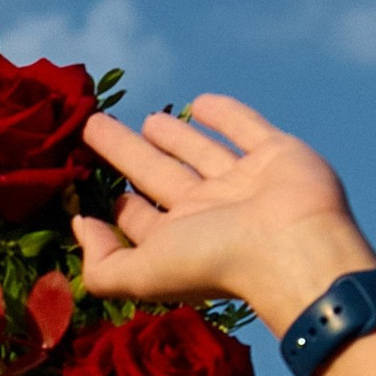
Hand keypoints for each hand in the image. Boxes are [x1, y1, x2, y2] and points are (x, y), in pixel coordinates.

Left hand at [75, 96, 375, 333]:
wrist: (295, 246)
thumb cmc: (217, 263)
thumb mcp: (144, 273)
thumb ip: (103, 265)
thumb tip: (80, 227)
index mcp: (182, 239)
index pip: (144, 220)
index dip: (119, 207)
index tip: (90, 191)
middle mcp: (211, 210)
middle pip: (159, 175)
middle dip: (127, 154)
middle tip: (96, 127)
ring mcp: (244, 181)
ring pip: (200, 152)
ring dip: (173, 136)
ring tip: (147, 120)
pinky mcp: (276, 153)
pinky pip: (245, 127)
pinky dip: (224, 114)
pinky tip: (199, 102)